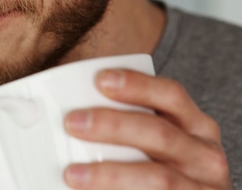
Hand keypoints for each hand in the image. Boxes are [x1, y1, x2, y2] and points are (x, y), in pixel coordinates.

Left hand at [63, 69, 231, 188]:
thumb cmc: (156, 167)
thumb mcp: (151, 143)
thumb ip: (121, 125)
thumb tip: (54, 111)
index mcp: (192, 125)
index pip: (170, 94)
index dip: (137, 84)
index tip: (100, 79)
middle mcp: (204, 153)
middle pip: (158, 133)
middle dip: (112, 126)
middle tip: (72, 123)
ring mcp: (201, 186)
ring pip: (158, 178)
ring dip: (111, 174)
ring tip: (72, 174)